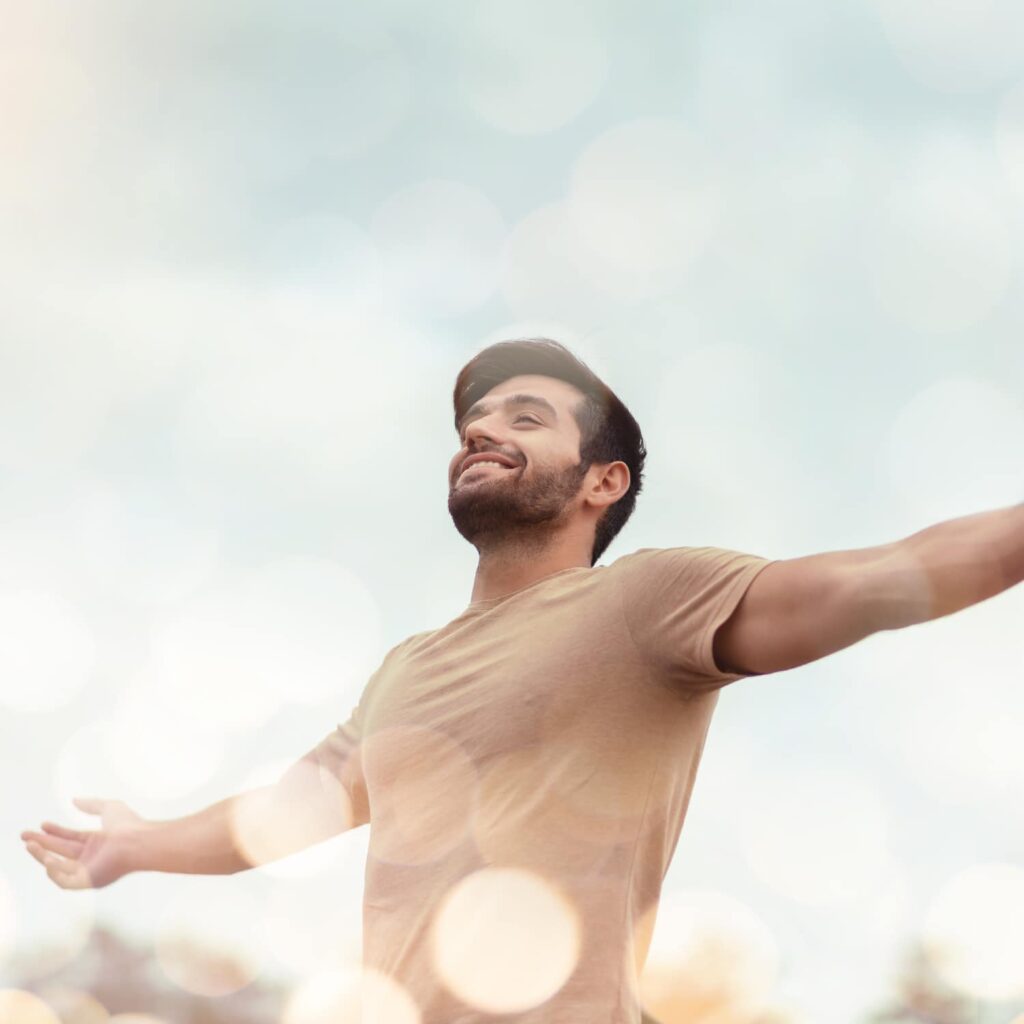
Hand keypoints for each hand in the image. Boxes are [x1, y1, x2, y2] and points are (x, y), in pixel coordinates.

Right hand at [21, 796, 146, 889]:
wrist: (137, 842)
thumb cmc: (128, 825)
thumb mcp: (109, 808)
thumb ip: (92, 804)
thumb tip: (75, 800)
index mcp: (97, 842)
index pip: (70, 838)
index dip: (55, 831)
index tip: (42, 824)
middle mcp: (92, 857)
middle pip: (61, 851)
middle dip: (42, 844)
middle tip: (24, 836)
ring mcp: (90, 870)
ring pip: (59, 867)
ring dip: (43, 856)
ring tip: (30, 845)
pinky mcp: (88, 881)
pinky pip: (65, 881)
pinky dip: (54, 873)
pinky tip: (46, 861)